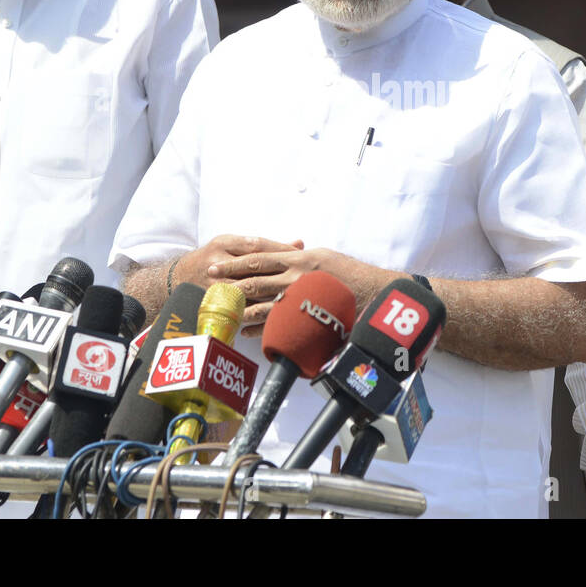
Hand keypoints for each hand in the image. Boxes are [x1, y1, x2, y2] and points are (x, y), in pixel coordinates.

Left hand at [204, 247, 400, 336]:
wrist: (376, 292)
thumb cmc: (351, 275)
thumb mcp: (324, 258)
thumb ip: (302, 258)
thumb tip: (286, 254)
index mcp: (300, 257)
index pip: (261, 256)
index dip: (236, 259)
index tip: (218, 261)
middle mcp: (298, 272)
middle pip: (255, 276)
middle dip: (229, 280)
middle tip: (209, 282)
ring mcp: (302, 295)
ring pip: (262, 300)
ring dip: (240, 305)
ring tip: (223, 309)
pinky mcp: (308, 314)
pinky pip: (277, 322)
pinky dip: (259, 327)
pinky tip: (246, 331)